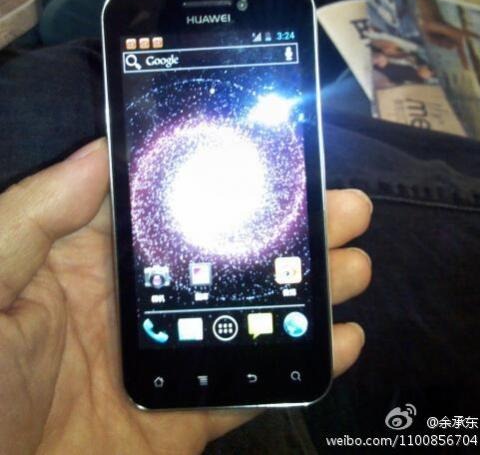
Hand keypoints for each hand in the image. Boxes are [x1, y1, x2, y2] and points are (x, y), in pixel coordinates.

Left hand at [0, 139, 371, 454]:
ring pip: (249, 317)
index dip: (227, 182)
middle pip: (227, 259)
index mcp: (93, 261)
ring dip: (305, 293)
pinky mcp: (179, 419)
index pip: (173, 209)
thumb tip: (101, 149)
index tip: (279, 162)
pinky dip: (296, 371)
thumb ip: (37, 214)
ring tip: (354, 265)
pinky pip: (245, 392)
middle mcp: (138, 303)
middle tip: (343, 208)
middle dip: (289, 232)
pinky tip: (341, 343)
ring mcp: (165, 362)